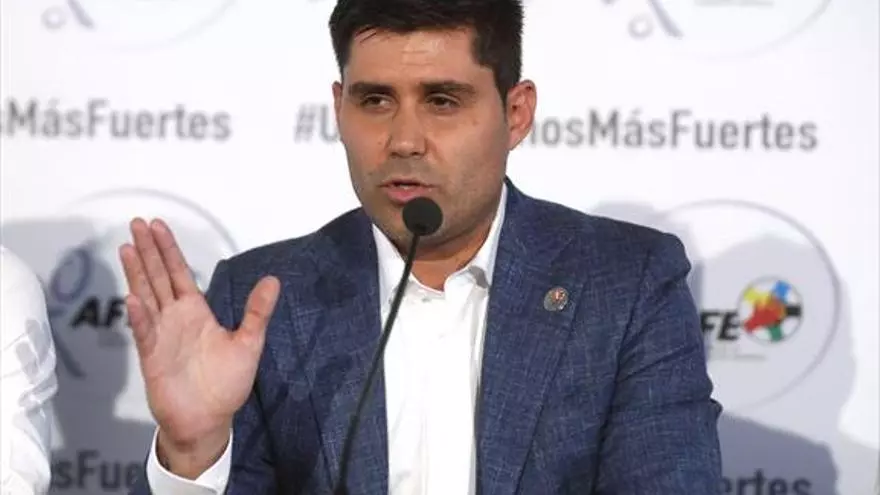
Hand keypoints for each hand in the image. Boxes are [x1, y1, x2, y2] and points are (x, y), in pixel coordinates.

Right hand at [119, 218, 279, 472]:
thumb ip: (257, 312)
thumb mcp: (249, 343)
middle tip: (136, 223)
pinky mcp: (152, 357)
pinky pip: (144, 333)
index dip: (168, 250)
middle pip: (158, 277)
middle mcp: (174, 318)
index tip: (157, 225)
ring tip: (127, 248)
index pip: (179, 273)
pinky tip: (132, 299)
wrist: (209, 420)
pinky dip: (138, 317)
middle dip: (148, 251)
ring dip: (136, 274)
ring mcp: (160, 335)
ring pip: (145, 297)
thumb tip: (273, 280)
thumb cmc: (227, 383)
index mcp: (196, 312)